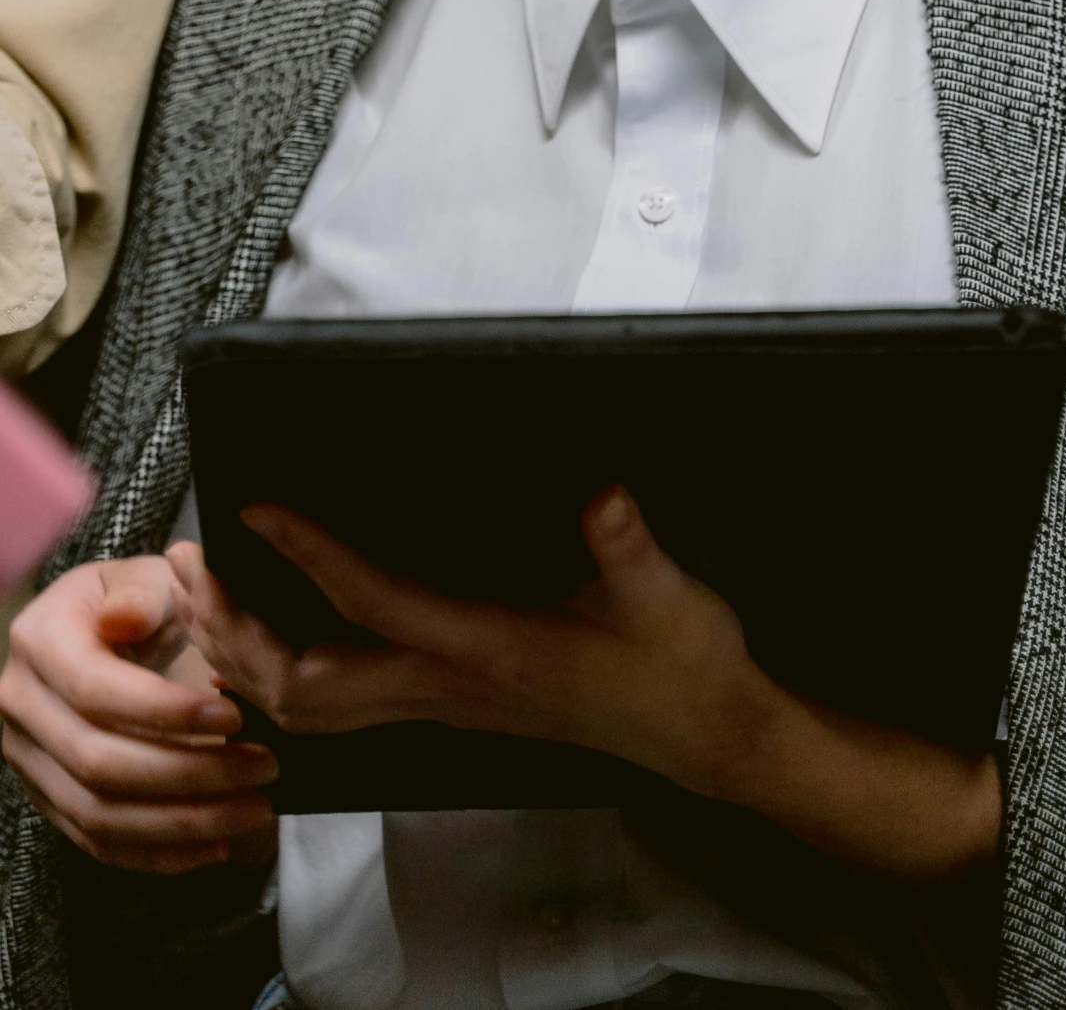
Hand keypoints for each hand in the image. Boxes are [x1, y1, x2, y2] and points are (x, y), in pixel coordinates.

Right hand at [0, 558, 278, 872]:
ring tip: (254, 809)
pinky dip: (157, 852)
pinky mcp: (48, 798)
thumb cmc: (141, 601)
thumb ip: (145, 593)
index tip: (234, 717)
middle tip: (263, 768)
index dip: (164, 711)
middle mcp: (19, 706)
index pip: (95, 690)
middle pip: (98, 763)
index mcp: (40, 640)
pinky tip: (215, 844)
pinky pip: (97, 842)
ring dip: (182, 822)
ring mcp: (28, 760)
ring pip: (98, 814)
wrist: (106, 630)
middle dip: (187, 774)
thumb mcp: (148, 578)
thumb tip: (126, 619)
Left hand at [174, 493, 999, 881]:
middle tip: (196, 565)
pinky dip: (290, 683)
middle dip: (240, 628)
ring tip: (213, 602)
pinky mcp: (458, 709)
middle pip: (307, 680)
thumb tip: (603, 491)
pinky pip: (345, 711)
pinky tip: (279, 648)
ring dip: (251, 660)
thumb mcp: (666, 594)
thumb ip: (629, 543)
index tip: (257, 508)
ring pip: (315, 709)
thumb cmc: (682, 662)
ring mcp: (449, 706)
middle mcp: (451, 687)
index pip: (373, 600)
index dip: (310, 554)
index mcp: (488, 648)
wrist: (706, 737)